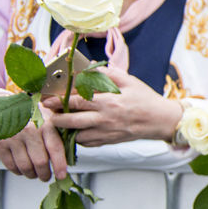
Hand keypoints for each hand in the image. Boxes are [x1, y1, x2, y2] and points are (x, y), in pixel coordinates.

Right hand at [0, 113, 68, 181]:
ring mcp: (13, 137)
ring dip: (32, 174)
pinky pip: (10, 165)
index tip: (62, 175)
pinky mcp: (0, 143)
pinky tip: (22, 169)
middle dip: (45, 174)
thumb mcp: (50, 118)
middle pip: (40, 161)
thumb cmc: (32, 114)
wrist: (7, 106)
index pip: (55, 149)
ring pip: (25, 166)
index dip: (59, 165)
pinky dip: (18, 171)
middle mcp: (29, 130)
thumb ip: (59, 135)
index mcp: (45, 124)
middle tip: (47, 176)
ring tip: (35, 174)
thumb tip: (68, 158)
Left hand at [43, 66, 182, 144]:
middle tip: (47, 111)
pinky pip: (86, 143)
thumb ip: (108, 73)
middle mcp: (105, 119)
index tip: (48, 98)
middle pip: (71, 120)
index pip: (77, 101)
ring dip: (64, 129)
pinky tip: (74, 130)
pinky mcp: (108, 141)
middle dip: (55, 116)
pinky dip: (77, 137)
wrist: (161, 120)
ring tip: (57, 121)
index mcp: (109, 102)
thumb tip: (89, 65)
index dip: (59, 99)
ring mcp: (106, 132)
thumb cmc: (146, 99)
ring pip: (76, 135)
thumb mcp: (129, 81)